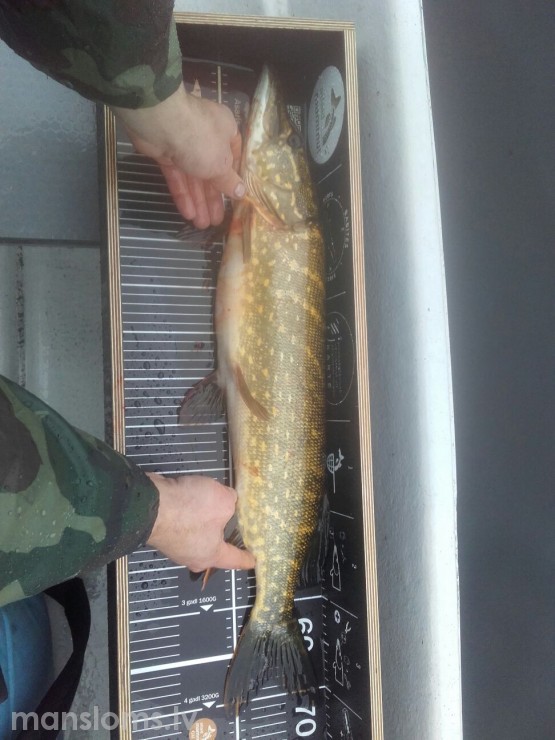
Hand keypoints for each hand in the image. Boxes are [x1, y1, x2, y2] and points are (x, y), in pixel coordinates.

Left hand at [112, 84, 244, 228]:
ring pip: (194, 178)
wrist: (160, 123)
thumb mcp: (221, 165)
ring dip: (198, 201)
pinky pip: (177, 177)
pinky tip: (187, 213)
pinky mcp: (166, 153)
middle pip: (212, 172)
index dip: (233, 179)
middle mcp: (206, 137)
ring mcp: (184, 145)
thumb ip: (230, 182)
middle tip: (215, 222)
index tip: (234, 198)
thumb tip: (242, 193)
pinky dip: (182, 194)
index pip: (233, 157)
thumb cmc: (201, 140)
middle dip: (213, 199)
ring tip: (201, 225)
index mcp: (226, 131)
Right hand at [145, 472, 253, 572]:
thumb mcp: (224, 501)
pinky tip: (192, 501)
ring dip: (204, 521)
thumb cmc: (191, 509)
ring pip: (197, 535)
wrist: (150, 503)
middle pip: (215, 547)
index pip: (236, 560)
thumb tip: (227, 500)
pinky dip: (189, 514)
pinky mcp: (163, 533)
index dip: (247, 558)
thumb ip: (232, 502)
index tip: (254, 561)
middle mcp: (192, 556)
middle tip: (235, 523)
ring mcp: (175, 547)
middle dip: (224, 535)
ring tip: (212, 505)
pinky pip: (183, 525)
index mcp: (211, 555)